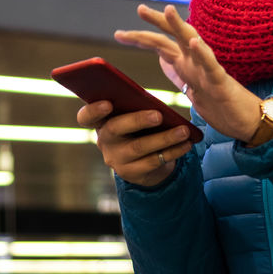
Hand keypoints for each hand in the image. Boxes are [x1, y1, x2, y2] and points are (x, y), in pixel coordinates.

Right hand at [77, 100, 193, 186]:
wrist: (142, 160)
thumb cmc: (138, 127)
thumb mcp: (132, 115)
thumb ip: (134, 105)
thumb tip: (152, 100)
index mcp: (101, 120)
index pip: (86, 116)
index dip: (94, 110)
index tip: (107, 103)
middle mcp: (104, 140)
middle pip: (116, 129)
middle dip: (137, 120)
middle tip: (158, 115)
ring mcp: (116, 158)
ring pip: (139, 147)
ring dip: (164, 138)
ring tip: (184, 131)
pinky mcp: (131, 173)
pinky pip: (153, 162)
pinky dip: (173, 151)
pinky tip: (186, 144)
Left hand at [116, 4, 262, 143]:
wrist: (247, 123)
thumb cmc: (221, 105)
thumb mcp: (192, 88)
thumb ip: (179, 72)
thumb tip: (163, 59)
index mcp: (187, 65)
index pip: (161, 45)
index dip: (142, 38)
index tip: (119, 33)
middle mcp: (196, 63)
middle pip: (173, 37)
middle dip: (156, 22)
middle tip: (139, 8)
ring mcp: (208, 70)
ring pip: (192, 43)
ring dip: (179, 26)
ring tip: (167, 9)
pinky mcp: (221, 83)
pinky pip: (211, 66)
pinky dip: (202, 54)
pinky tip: (194, 42)